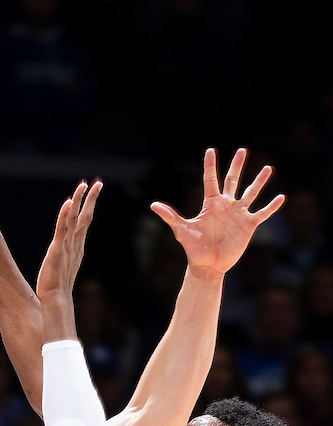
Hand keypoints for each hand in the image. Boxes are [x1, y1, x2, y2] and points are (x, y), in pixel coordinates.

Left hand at [36, 179, 101, 313]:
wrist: (56, 300)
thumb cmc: (58, 288)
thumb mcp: (64, 268)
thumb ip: (66, 258)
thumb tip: (67, 257)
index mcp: (77, 246)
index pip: (85, 221)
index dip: (89, 205)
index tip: (94, 190)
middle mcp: (75, 244)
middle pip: (86, 216)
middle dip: (92, 199)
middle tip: (98, 182)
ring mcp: (67, 246)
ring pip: (74, 218)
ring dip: (79, 200)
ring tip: (83, 185)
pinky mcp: (56, 250)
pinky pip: (61, 229)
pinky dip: (65, 215)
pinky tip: (68, 203)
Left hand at [151, 148, 284, 277]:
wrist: (208, 266)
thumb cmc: (194, 249)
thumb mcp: (182, 230)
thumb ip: (170, 216)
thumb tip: (153, 205)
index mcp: (211, 204)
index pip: (210, 180)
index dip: (210, 165)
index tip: (210, 150)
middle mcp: (226, 205)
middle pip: (233, 181)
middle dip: (237, 166)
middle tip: (242, 150)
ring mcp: (238, 214)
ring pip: (251, 193)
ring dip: (259, 181)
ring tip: (268, 168)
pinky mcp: (248, 226)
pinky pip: (262, 213)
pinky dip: (271, 207)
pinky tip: (281, 197)